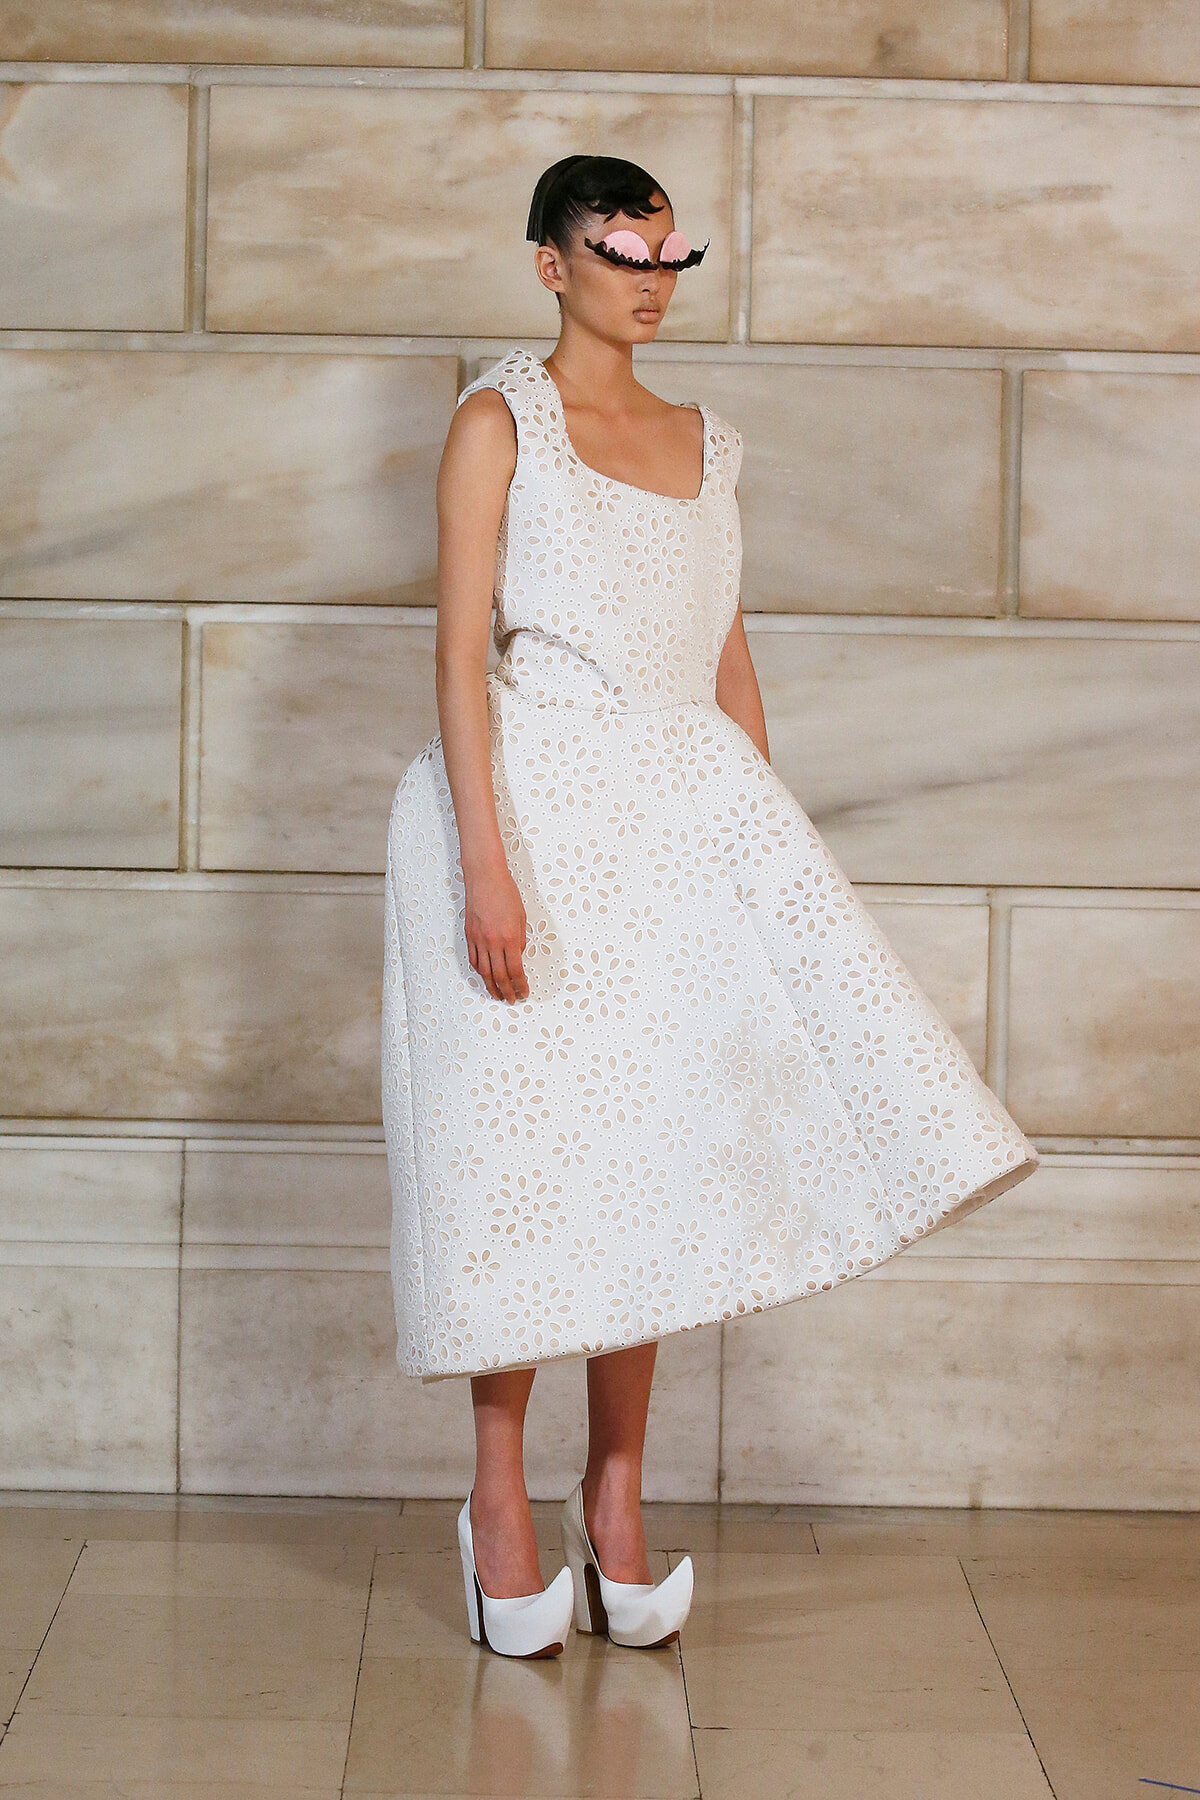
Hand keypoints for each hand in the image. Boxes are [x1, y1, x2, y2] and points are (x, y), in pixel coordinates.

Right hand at [464, 868, 528, 1002]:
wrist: (485, 877)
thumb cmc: (505, 892)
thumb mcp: (521, 918)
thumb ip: (520, 940)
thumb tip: (518, 956)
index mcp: (510, 938)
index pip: (516, 971)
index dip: (520, 985)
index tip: (524, 992)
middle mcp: (493, 942)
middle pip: (499, 976)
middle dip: (507, 991)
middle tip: (512, 999)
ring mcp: (478, 940)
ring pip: (484, 971)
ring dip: (491, 986)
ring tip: (497, 994)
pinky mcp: (469, 935)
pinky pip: (473, 959)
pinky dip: (479, 971)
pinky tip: (484, 976)